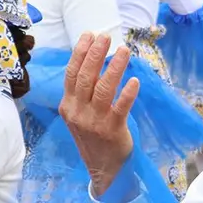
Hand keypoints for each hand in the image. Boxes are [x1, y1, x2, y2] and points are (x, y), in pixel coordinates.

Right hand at [60, 33, 139, 195]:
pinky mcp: (112, 130)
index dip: (80, 53)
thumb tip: (97, 62)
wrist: (102, 168)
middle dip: (95, 54)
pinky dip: (127, 93)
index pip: (72, 74)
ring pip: (103, 89)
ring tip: (124, 51)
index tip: (90, 35)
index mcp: (68, 105)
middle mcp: (78, 112)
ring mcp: (94, 121)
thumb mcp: (81, 113)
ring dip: (114, 68)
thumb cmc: (93, 135)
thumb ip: (86, 91)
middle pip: (85, 78)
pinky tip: (135, 80)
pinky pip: (120, 108)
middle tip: (106, 36)